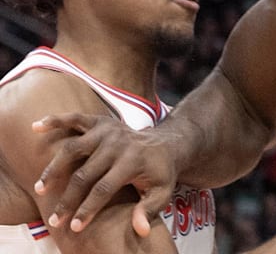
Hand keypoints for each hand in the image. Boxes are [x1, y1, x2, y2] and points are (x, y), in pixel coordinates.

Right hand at [31, 113, 177, 236]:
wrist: (166, 144)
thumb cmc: (160, 172)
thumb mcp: (162, 192)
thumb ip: (150, 210)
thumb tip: (140, 230)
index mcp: (133, 161)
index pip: (104, 189)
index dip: (88, 208)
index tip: (74, 226)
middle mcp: (118, 144)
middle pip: (85, 174)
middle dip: (68, 199)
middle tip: (54, 220)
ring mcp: (108, 130)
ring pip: (73, 148)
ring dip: (54, 168)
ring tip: (40, 189)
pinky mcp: (101, 121)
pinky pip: (76, 118)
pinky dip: (55, 120)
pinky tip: (36, 127)